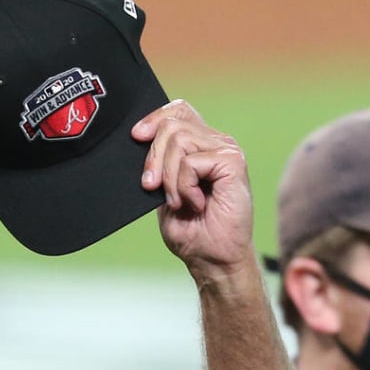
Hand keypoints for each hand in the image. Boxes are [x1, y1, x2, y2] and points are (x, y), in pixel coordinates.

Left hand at [132, 101, 253, 282]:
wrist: (212, 258)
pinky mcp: (233, 162)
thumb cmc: (191, 231)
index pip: (177, 110)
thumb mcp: (162, 193)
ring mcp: (227, 150)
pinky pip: (191, 162)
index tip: (136, 137)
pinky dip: (183, 187)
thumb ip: (158, 166)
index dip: (154, 118)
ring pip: (178, 140)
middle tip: (152, 188)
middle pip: (172, 124)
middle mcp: (216, 142)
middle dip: (153, 158)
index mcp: (200, 146)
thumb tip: (140, 138)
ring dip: (169, 178)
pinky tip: (195, 204)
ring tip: (180, 202)